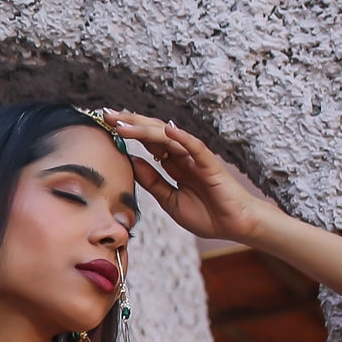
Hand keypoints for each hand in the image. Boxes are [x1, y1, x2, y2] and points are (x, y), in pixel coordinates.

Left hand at [100, 110, 279, 244]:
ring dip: (146, 129)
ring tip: (124, 123)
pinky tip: (167, 130)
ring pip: (169, 138)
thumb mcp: (169, 199)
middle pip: (154, 134)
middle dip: (131, 123)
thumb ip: (152, 180)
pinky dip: (182, 138)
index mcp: (173, 164)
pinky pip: (196, 148)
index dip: (128, 132)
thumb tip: (131, 161)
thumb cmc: (206, 214)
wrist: (235, 226)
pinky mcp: (211, 166)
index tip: (106, 124)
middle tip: (107, 114)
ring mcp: (196, 159)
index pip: (147, 142)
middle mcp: (183, 157)